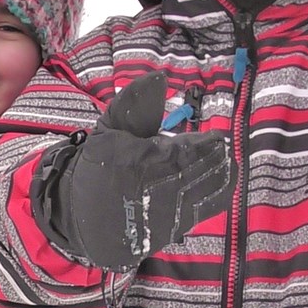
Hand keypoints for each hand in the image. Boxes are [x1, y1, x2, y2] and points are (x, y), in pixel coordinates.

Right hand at [32, 72, 231, 271]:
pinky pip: (201, 212)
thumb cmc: (98, 167)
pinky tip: (216, 185)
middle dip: (217, 158)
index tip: (215, 137)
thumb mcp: (109, 130)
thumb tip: (158, 77)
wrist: (84, 216)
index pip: (189, 150)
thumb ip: (134, 104)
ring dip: (221, 177)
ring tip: (224, 164)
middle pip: (204, 171)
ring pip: (208, 193)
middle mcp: (158, 188)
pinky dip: (212, 197)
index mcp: (142, 160)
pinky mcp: (170, 230)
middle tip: (222, 149)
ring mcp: (166, 212)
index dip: (207, 143)